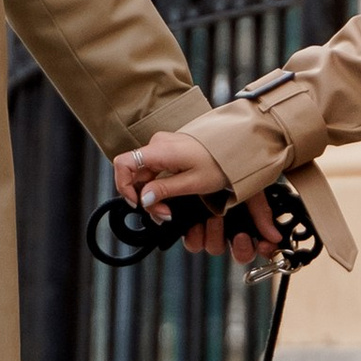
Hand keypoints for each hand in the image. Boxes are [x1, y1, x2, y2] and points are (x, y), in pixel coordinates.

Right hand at [113, 128, 279, 264]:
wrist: (238, 146)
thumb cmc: (220, 162)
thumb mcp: (194, 182)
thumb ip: (165, 190)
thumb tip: (143, 199)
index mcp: (160, 150)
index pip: (123, 163)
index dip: (123, 186)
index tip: (137, 204)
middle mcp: (157, 145)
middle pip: (135, 175)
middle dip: (145, 199)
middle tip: (163, 216)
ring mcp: (163, 147)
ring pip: (145, 176)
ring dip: (153, 196)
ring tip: (168, 212)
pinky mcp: (169, 152)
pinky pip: (155, 171)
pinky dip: (159, 188)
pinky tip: (170, 200)